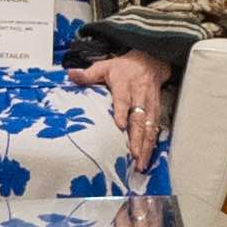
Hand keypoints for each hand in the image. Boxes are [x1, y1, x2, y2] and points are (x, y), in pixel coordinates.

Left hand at [67, 48, 175, 176]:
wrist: (149, 63)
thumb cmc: (123, 68)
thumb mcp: (104, 67)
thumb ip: (88, 74)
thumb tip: (70, 74)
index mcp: (124, 85)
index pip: (123, 99)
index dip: (122, 112)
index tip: (120, 126)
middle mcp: (139, 97)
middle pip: (139, 118)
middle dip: (137, 138)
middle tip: (134, 154)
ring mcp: (149, 106)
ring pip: (149, 127)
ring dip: (145, 146)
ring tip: (140, 164)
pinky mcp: (156, 113)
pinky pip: (155, 131)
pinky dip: (151, 146)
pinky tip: (145, 159)